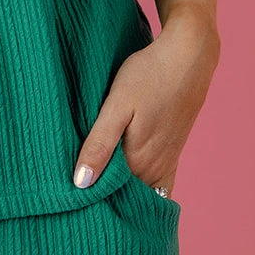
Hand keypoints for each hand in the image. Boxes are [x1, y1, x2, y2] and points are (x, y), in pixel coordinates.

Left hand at [72, 11, 219, 197]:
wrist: (188, 56)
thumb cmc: (148, 76)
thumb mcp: (117, 106)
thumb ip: (100, 145)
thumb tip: (81, 184)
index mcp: (137, 163)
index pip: (107, 196)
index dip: (87, 198)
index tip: (66, 195)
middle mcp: (154, 170)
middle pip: (124, 196)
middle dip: (102, 197)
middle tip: (74, 193)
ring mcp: (166, 162)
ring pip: (140, 190)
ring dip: (120, 191)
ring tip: (95, 184)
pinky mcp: (173, 152)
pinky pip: (158, 183)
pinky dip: (141, 185)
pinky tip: (126, 177)